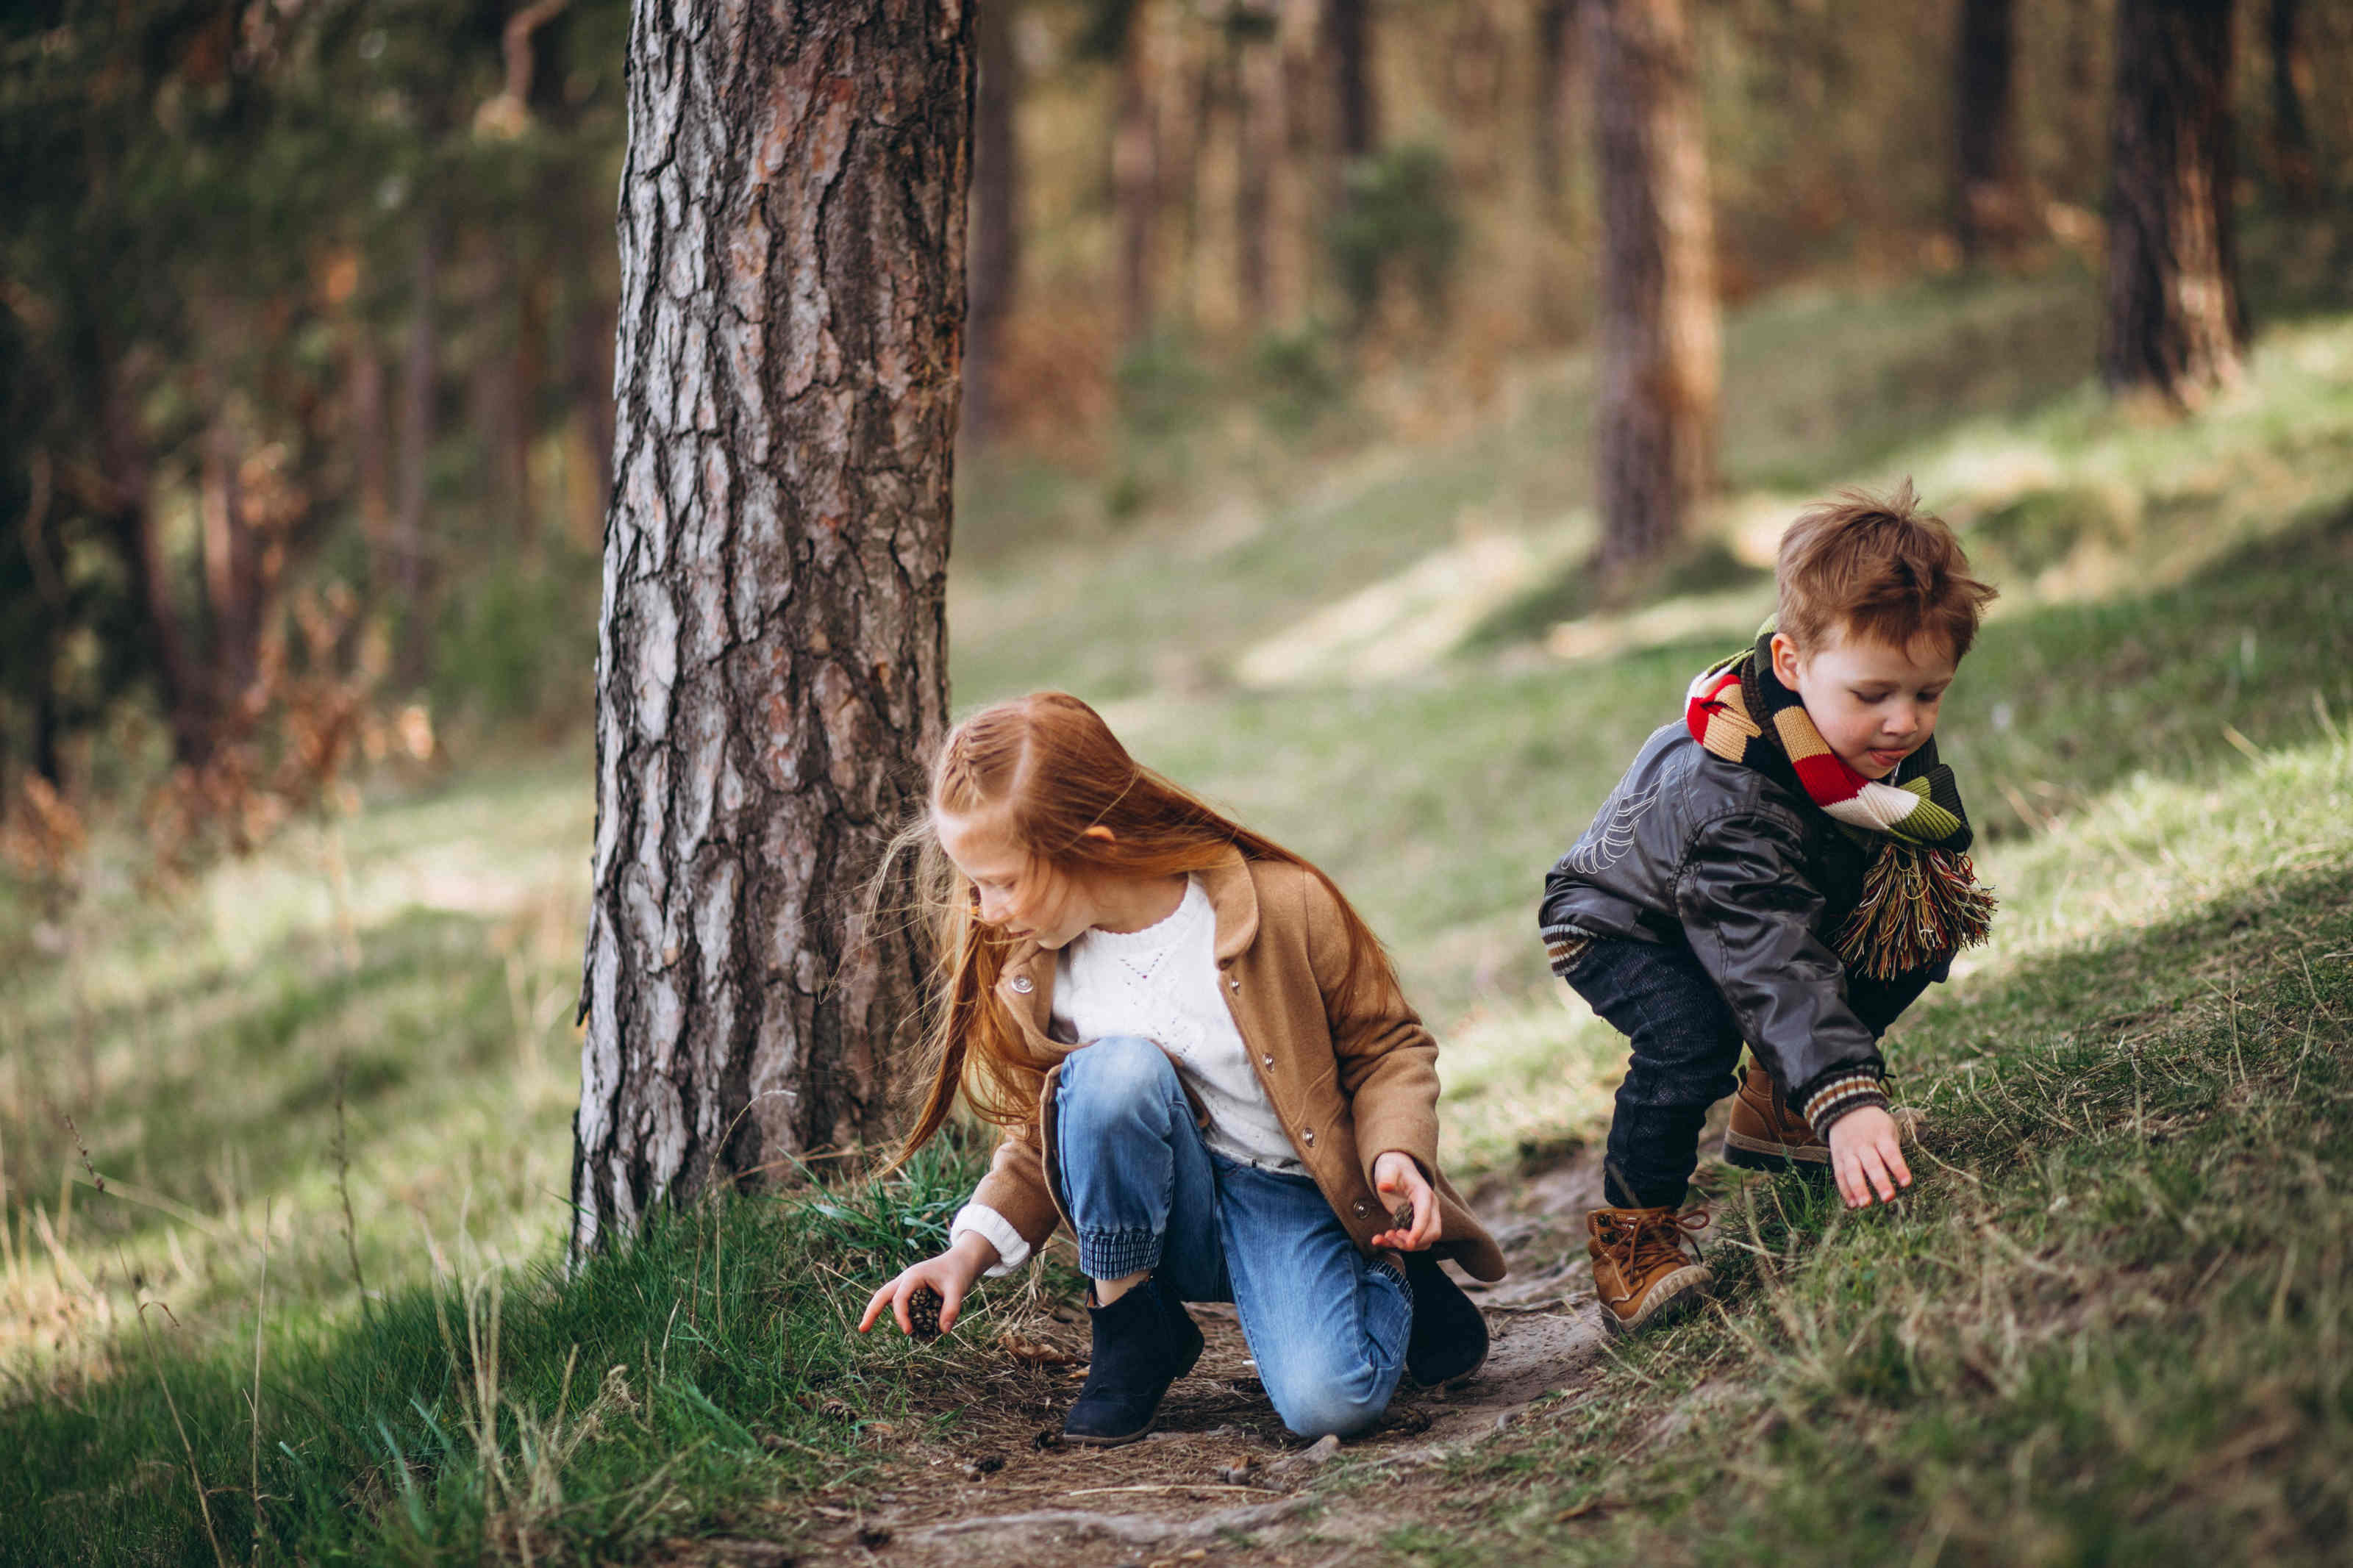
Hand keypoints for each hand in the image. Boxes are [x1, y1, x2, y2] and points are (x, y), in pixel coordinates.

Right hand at [857, 1231, 995, 1335]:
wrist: (962, 1260)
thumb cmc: (958, 1272)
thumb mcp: (958, 1289)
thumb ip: (951, 1309)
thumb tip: (944, 1332)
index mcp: (914, 1276)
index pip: (900, 1298)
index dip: (901, 1316)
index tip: (909, 1332)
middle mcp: (906, 1279)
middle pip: (882, 1294)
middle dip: (871, 1311)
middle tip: (862, 1330)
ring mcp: (906, 1284)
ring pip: (885, 1296)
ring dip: (875, 1310)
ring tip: (865, 1328)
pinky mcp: (911, 1290)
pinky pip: (896, 1301)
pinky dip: (893, 1312)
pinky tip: (895, 1324)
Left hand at [1369, 1150, 1439, 1250]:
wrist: (1395, 1169)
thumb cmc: (1393, 1168)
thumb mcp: (1388, 1168)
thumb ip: (1387, 1175)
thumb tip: (1384, 1186)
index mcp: (1425, 1194)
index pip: (1427, 1216)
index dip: (1419, 1231)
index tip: (1409, 1243)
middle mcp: (1429, 1208)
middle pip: (1433, 1232)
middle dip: (1414, 1241)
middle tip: (1391, 1235)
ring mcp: (1424, 1218)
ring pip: (1424, 1241)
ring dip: (1405, 1245)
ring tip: (1385, 1236)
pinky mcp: (1415, 1225)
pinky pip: (1412, 1241)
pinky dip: (1396, 1244)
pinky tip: (1378, 1239)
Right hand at [1827, 1106, 1912, 1208]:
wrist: (1846, 1108)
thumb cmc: (1875, 1125)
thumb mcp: (1888, 1129)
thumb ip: (1892, 1151)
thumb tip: (1898, 1177)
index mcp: (1880, 1136)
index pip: (1890, 1153)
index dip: (1899, 1168)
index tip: (1907, 1183)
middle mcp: (1863, 1144)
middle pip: (1872, 1164)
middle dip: (1880, 1181)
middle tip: (1889, 1198)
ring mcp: (1848, 1151)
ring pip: (1852, 1171)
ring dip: (1859, 1189)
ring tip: (1865, 1204)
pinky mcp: (1837, 1157)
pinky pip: (1840, 1174)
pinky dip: (1845, 1190)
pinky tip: (1853, 1204)